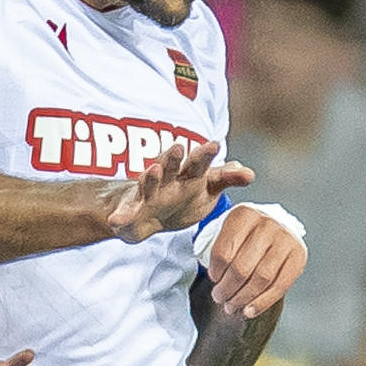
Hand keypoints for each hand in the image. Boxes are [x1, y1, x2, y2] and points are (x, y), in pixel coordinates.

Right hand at [101, 139, 249, 244]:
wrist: (147, 212)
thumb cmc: (182, 194)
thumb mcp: (207, 187)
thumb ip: (225, 178)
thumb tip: (250, 174)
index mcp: (188, 175)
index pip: (199, 163)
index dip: (206, 155)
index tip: (214, 145)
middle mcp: (167, 180)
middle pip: (172, 167)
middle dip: (174, 158)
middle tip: (179, 148)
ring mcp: (147, 195)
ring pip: (148, 184)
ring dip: (150, 177)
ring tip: (153, 171)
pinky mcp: (131, 213)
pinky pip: (125, 216)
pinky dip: (120, 217)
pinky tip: (115, 220)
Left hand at [206, 204, 307, 320]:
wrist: (275, 226)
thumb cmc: (245, 235)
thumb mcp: (229, 231)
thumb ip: (219, 251)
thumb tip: (218, 289)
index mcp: (244, 215)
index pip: (223, 252)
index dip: (215, 272)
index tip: (213, 280)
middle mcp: (267, 224)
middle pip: (241, 268)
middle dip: (227, 289)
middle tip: (219, 298)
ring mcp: (285, 239)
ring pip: (260, 278)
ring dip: (243, 298)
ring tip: (231, 306)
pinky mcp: (299, 255)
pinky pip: (280, 286)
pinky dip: (262, 302)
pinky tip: (249, 311)